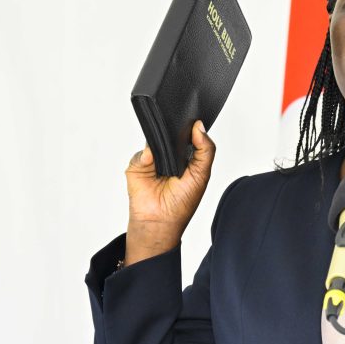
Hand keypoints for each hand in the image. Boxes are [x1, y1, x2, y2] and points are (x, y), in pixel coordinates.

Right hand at [124, 121, 215, 265]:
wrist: (159, 220)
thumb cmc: (182, 203)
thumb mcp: (202, 175)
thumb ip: (205, 150)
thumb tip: (200, 128)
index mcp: (187, 158)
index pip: (190, 135)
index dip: (194, 129)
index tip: (196, 123)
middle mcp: (170, 156)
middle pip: (172, 133)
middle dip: (176, 132)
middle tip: (180, 135)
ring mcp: (153, 159)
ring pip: (155, 140)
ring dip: (161, 143)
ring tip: (168, 158)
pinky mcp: (138, 165)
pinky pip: (142, 152)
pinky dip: (147, 155)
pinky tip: (152, 164)